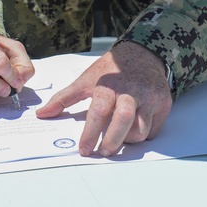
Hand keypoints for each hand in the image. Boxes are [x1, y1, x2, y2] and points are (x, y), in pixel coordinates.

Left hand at [36, 41, 171, 156]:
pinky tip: (132, 129)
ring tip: (117, 138)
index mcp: (108, 85)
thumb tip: (42, 114)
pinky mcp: (163, 104)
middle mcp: (131, 91)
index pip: (98, 112)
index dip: (90, 133)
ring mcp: (150, 97)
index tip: (83, 149)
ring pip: (141, 130)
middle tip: (102, 152)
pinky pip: (153, 129)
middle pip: (123, 121)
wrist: (143, 54)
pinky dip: (142, 134)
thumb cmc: (111, 70)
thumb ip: (64, 98)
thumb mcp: (86, 79)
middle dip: (112, 141)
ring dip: (127, 140)